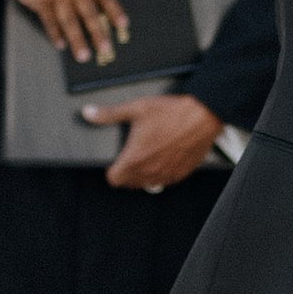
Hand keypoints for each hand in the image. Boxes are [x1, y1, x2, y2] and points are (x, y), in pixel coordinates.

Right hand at [0, 0, 129, 64]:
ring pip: (70, 21)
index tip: (123, 25)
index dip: (114, 11)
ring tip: (84, 56)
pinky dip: (55, 34)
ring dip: (78, 41)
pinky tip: (60, 44)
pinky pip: (49, 21)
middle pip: (89, 13)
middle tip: (107, 50)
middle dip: (99, 34)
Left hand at [87, 90, 224, 190]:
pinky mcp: (181, 173)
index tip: (115, 162)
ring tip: (147, 156)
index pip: (114, 179)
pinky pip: (165, 181)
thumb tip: (90, 113)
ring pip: (147, 184)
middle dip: (126, 173)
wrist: (203, 116)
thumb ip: (110, 114)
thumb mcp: (136, 109)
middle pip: (130, 184)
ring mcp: (166, 174)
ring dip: (143, 175)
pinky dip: (161, 174)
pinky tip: (163, 158)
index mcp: (135, 158)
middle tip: (130, 156)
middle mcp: (150, 171)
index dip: (112, 171)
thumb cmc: (172, 113)